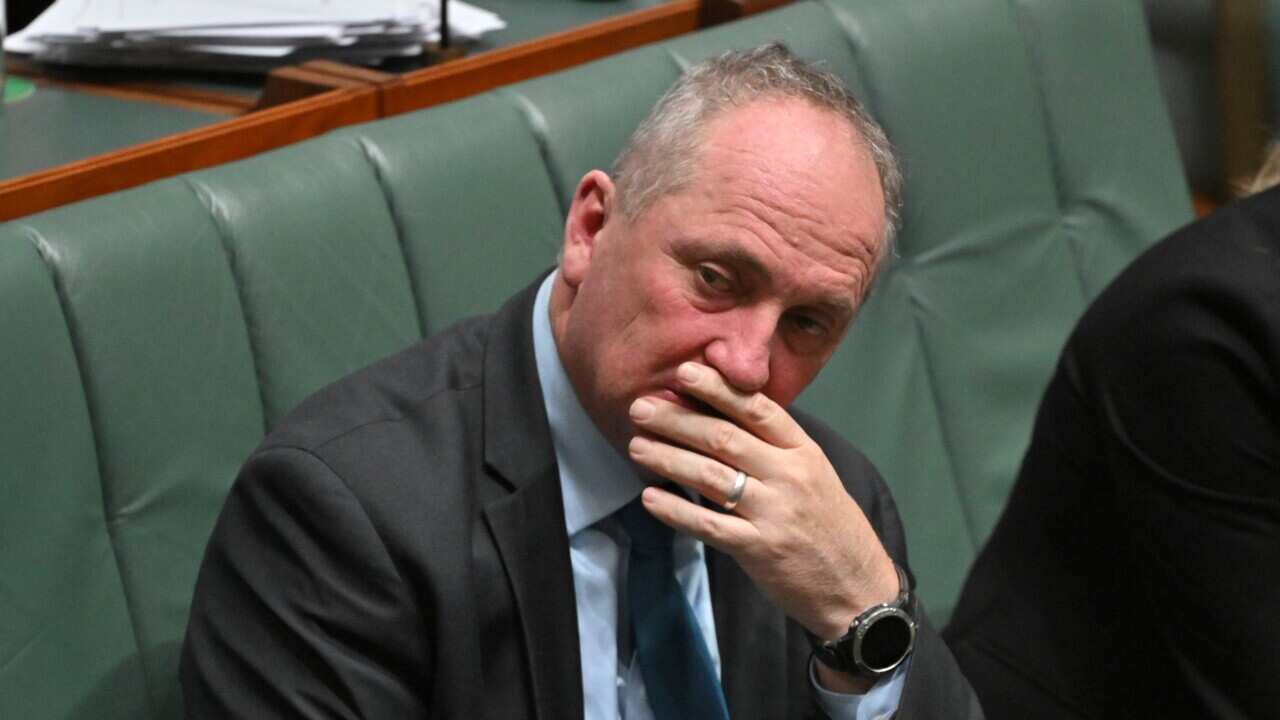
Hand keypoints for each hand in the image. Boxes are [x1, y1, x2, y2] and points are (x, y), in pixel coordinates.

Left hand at [627, 361, 899, 643]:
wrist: (858, 587)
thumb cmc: (829, 525)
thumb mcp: (814, 473)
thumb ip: (775, 446)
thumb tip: (723, 413)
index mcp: (804, 451)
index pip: (757, 409)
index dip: (718, 389)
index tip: (684, 372)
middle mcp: (790, 476)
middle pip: (725, 438)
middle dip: (677, 419)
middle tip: (640, 407)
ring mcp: (774, 513)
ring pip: (711, 477)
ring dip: (668, 459)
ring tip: (636, 446)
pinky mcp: (760, 549)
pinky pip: (710, 525)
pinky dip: (676, 510)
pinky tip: (650, 498)